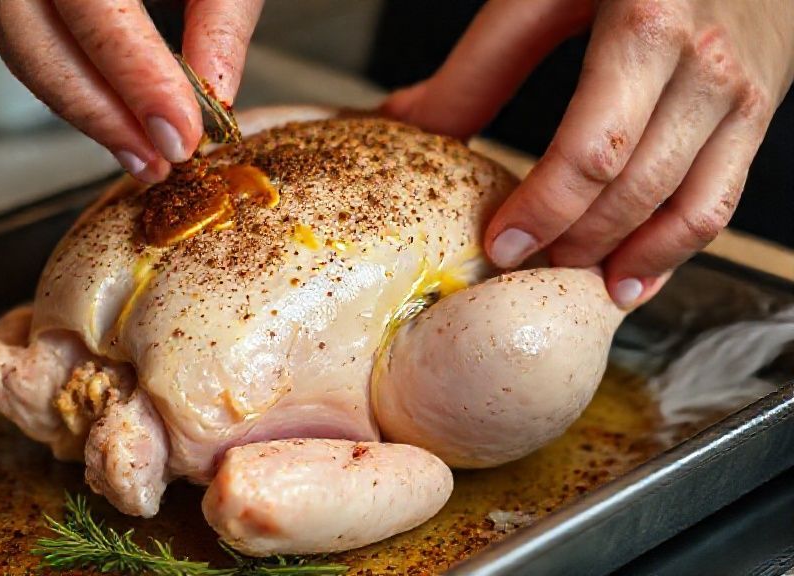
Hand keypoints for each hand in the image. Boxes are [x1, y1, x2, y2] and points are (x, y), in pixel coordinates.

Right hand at [0, 0, 263, 182]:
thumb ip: (221, 13)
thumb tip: (216, 96)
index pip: (94, 6)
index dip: (136, 77)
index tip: (180, 133)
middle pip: (34, 39)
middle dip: (99, 113)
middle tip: (158, 160)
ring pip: (20, 49)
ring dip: (83, 112)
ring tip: (142, 154)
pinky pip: (21, 41)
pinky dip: (69, 85)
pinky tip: (112, 118)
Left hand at [384, 0, 793, 307]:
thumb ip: (482, 65)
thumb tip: (408, 121)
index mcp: (645, 25)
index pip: (592, 151)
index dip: (543, 209)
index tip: (501, 245)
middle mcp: (704, 64)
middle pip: (636, 189)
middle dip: (577, 244)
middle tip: (528, 272)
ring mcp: (743, 90)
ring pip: (690, 208)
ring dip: (631, 262)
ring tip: (581, 288)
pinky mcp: (761, 108)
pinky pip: (724, 199)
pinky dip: (678, 248)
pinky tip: (636, 273)